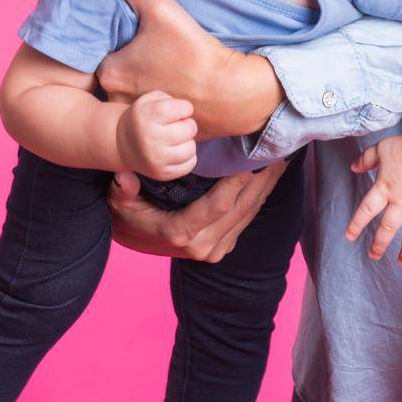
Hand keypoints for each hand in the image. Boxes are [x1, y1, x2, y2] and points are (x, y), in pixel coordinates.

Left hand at [93, 0, 282, 137]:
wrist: (235, 94)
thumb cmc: (195, 52)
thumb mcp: (160, 8)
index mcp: (110, 73)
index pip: (102, 50)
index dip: (118, 38)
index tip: (135, 32)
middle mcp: (117, 101)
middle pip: (117, 72)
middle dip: (130, 60)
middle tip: (153, 47)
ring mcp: (140, 120)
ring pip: (134, 92)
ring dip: (145, 81)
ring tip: (167, 65)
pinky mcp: (161, 132)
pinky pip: (152, 111)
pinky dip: (161, 98)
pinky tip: (178, 85)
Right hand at [106, 159, 288, 261]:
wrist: (135, 238)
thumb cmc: (130, 213)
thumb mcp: (121, 200)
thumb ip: (124, 189)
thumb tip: (124, 176)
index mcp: (181, 233)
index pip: (219, 205)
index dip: (239, 181)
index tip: (252, 157)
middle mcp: (202, 246)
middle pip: (242, 208)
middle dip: (260, 179)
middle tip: (276, 151)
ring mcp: (215, 250)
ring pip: (249, 214)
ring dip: (266, 186)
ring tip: (280, 159)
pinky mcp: (223, 247)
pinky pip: (247, 220)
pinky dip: (260, 197)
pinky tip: (270, 176)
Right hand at [115, 91, 197, 179]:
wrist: (122, 144)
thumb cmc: (142, 118)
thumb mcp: (149, 100)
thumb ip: (169, 100)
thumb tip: (187, 113)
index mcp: (147, 116)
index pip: (182, 109)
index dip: (185, 108)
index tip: (178, 110)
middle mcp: (151, 139)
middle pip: (190, 129)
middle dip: (187, 124)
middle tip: (176, 125)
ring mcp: (157, 159)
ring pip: (191, 148)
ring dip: (187, 141)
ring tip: (176, 139)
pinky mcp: (163, 174)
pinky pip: (190, 164)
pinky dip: (187, 157)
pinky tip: (175, 151)